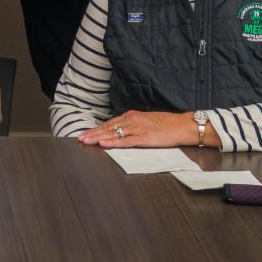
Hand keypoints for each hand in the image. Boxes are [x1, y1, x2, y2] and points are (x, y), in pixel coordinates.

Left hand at [77, 110, 199, 148]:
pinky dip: (114, 143)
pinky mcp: (145, 138)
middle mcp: (132, 120)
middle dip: (93, 134)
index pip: (109, 123)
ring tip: (87, 141)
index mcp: (131, 116)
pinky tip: (105, 144)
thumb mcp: (145, 121)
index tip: (84, 134)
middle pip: (108, 128)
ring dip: (99, 138)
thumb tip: (119, 131)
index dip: (96, 129)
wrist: (182, 125)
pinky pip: (126, 141)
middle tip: (80, 138)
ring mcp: (138, 129)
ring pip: (114, 133)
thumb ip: (132, 125)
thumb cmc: (166, 125)